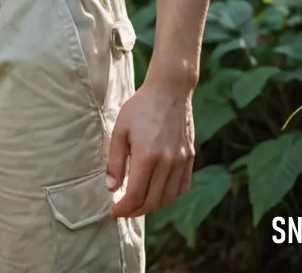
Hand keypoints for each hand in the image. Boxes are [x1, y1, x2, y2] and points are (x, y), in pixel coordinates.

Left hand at [105, 78, 195, 217]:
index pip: (136, 195)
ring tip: (139, 204)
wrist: (169, 90)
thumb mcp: (120, 129)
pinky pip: (182, 187)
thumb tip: (111, 188)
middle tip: (124, 210)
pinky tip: (159, 193)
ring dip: (153, 206)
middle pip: (152, 201)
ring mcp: (181, 161)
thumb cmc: (140, 107)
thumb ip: (116, 161)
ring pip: (168, 197)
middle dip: (136, 210)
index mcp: (147, 156)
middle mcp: (167, 162)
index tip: (114, 212)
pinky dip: (170, 196)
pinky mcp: (190, 157)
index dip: (124, 208)